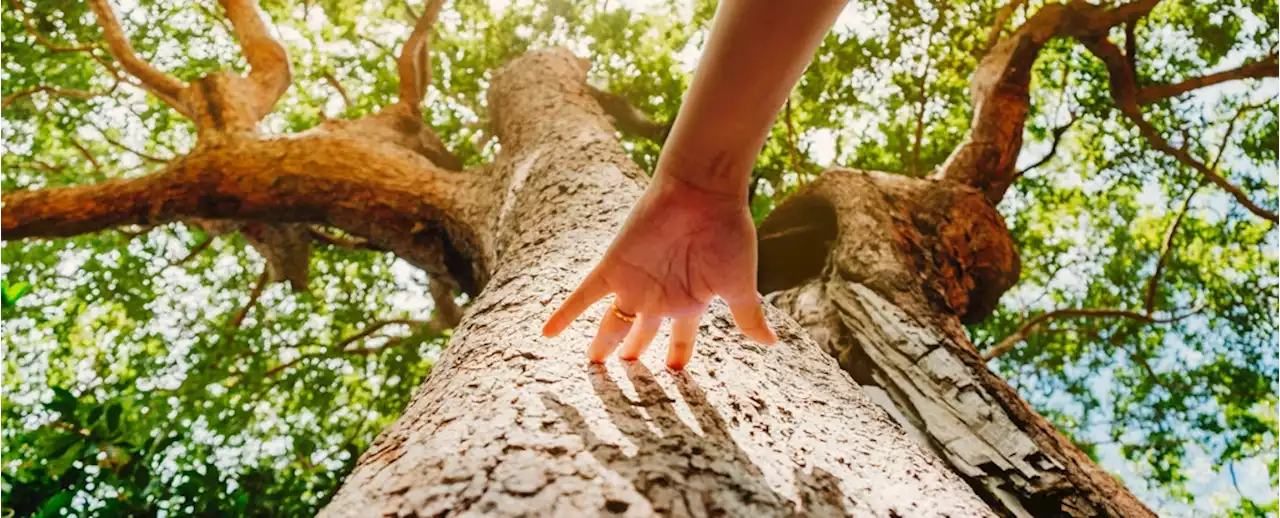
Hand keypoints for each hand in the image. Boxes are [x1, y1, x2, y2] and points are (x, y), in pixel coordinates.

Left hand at [541, 174, 777, 369]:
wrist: (703, 192)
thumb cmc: (727, 233)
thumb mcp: (739, 284)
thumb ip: (748, 316)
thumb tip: (771, 342)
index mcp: (688, 303)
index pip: (679, 340)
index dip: (675, 359)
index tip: (672, 380)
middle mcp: (658, 296)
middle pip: (640, 335)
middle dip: (632, 358)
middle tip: (623, 382)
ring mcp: (634, 284)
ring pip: (611, 323)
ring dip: (601, 345)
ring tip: (591, 368)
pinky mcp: (614, 267)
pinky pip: (584, 296)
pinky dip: (565, 314)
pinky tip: (547, 334)